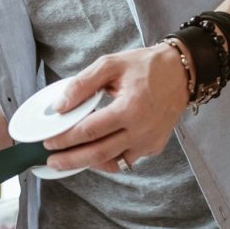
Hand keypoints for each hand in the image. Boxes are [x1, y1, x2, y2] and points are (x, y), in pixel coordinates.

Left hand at [44, 44, 189, 172]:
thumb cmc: (145, 66)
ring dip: (87, 163)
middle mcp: (141, 130)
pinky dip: (107, 160)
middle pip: (98, 153)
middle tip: (52, 161)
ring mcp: (149, 142)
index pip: (89, 130)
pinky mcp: (154, 146)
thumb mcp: (110, 65)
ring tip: (67, 161)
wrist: (181, 73)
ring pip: (112, 162)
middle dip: (71, 160)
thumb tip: (59, 106)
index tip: (48, 141)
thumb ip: (82, 84)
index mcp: (130, 108)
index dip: (66, 138)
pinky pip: (126, 159)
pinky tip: (92, 153)